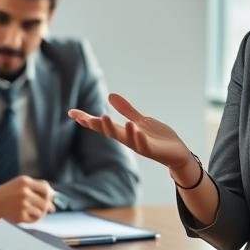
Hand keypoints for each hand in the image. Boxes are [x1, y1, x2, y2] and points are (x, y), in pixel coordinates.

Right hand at [0, 175, 54, 230]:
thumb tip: (53, 200)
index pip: (46, 188)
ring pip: (42, 211)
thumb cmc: (1, 197)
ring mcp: (23, 203)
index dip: (50, 195)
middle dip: (46, 206)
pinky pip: (34, 219)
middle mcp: (25, 191)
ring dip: (38, 214)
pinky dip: (31, 220)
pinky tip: (23, 218)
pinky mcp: (21, 215)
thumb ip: (33, 188)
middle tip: (43, 210)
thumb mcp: (16, 186)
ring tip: (28, 213)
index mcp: (24, 181)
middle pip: (46, 200)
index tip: (50, 200)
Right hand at [68, 93, 193, 177]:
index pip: (103, 126)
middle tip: (83, 117)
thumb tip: (110, 95)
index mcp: (125, 132)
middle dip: (96, 125)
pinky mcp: (153, 150)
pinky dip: (137, 137)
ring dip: (112, 128)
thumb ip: (126, 110)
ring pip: (123, 138)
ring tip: (103, 116)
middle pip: (109, 132)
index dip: (88, 120)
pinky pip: (143, 144)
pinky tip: (132, 127)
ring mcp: (140, 145)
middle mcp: (129, 139)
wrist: (177, 154)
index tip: (72, 113)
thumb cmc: (159, 138)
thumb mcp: (140, 120)